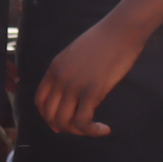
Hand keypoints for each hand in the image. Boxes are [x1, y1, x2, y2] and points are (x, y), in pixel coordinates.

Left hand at [34, 17, 144, 137]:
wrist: (122, 29)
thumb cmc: (106, 38)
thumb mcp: (76, 53)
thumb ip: (69, 70)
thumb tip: (74, 89)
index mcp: (55, 68)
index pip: (40, 100)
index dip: (47, 116)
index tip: (60, 122)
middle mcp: (60, 79)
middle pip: (50, 115)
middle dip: (62, 127)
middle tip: (79, 129)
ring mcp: (75, 85)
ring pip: (65, 122)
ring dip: (79, 132)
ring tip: (94, 129)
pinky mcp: (92, 91)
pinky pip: (83, 122)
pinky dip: (92, 131)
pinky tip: (104, 129)